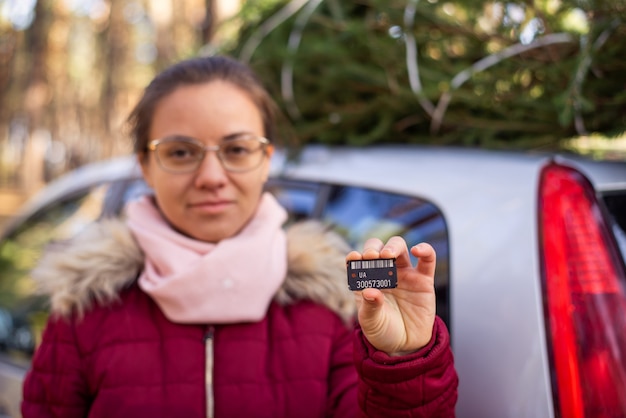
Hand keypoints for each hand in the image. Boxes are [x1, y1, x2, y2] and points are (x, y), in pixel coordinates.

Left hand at [347, 236, 436, 355]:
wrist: (405, 345)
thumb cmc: (383, 331)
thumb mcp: (371, 322)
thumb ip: (370, 306)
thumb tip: (370, 291)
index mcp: (366, 279)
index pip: (358, 260)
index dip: (355, 256)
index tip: (353, 258)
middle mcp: (384, 272)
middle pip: (378, 248)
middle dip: (373, 247)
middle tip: (371, 256)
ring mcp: (404, 274)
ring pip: (399, 248)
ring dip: (392, 246)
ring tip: (387, 255)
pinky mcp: (424, 280)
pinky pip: (428, 260)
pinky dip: (425, 249)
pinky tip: (417, 250)